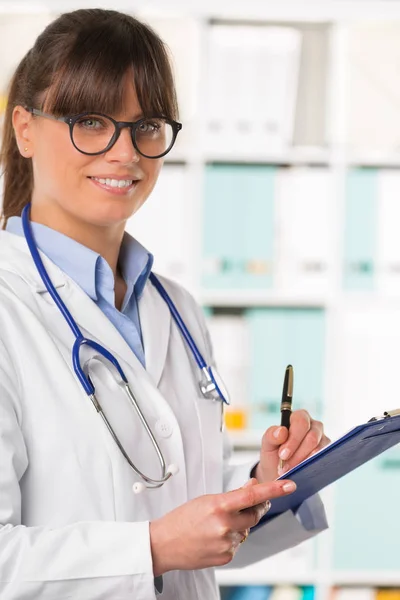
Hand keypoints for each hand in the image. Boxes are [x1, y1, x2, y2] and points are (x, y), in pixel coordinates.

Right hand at [149, 477, 296, 575]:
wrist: (164, 544)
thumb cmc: (182, 519)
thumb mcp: (206, 499)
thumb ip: (232, 495)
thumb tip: (253, 486)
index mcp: (219, 506)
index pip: (252, 495)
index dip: (273, 489)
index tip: (289, 485)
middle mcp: (225, 525)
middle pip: (254, 515)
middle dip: (255, 508)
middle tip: (247, 505)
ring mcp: (226, 544)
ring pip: (246, 530)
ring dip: (238, 526)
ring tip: (216, 526)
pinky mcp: (226, 557)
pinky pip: (238, 544)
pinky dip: (231, 539)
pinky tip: (214, 538)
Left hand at [254, 409, 330, 482]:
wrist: (279, 471)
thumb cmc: (274, 454)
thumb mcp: (267, 444)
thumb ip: (271, 436)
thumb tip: (281, 431)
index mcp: (298, 417)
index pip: (301, 422)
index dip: (293, 439)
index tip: (283, 455)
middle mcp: (313, 425)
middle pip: (312, 436)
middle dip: (297, 454)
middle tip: (285, 468)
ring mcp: (322, 439)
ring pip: (318, 449)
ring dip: (303, 462)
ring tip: (290, 471)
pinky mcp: (327, 452)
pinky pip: (324, 459)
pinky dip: (312, 466)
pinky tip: (302, 472)